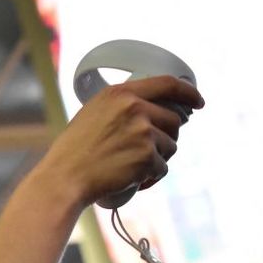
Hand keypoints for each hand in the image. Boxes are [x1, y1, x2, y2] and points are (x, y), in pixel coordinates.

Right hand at [40, 75, 203, 206]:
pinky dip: (150, 177)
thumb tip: (153, 112)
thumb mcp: (93, 114)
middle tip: (148, 152)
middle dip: (165, 138)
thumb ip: (121, 107)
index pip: (167, 83)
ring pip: (170, 146)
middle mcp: (134, 107)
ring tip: (132, 167)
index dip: (188, 92)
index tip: (198, 101)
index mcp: (120, 93)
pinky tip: (131, 179)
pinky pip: (162, 168)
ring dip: (157, 159)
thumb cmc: (74, 151)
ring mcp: (142, 131)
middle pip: (173, 120)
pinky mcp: (146, 155)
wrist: (64, 177)